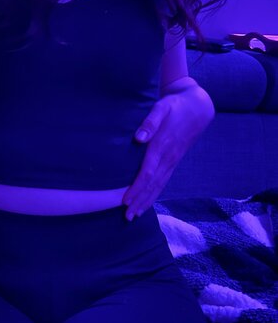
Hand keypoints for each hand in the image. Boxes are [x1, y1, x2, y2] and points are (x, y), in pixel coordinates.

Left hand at [121, 84, 214, 220]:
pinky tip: (147, 202)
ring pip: (159, 185)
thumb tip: (139, 138)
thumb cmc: (175, 105)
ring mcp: (173, 161)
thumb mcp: (162, 107)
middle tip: (127, 216)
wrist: (198, 107)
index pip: (147, 172)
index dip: (136, 188)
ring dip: (146, 201)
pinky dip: (155, 193)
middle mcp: (168, 157)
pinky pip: (164, 181)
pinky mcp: (174, 161)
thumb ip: (150, 121)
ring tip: (134, 215)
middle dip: (139, 201)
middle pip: (152, 184)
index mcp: (162, 146)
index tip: (125, 200)